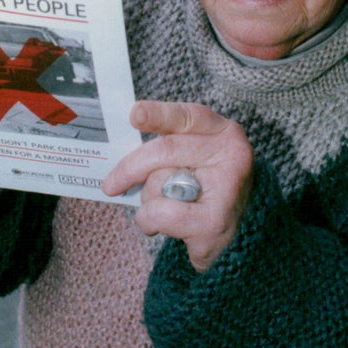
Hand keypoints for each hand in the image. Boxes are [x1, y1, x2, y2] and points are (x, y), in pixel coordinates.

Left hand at [102, 100, 253, 271]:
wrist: (237, 233)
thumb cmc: (207, 189)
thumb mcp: (196, 158)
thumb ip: (170, 147)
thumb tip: (122, 148)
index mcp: (224, 133)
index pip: (188, 117)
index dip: (159, 114)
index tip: (135, 114)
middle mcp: (231, 157)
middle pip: (164, 150)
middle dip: (129, 168)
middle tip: (110, 184)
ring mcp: (226, 192)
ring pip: (158, 184)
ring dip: (147, 199)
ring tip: (166, 206)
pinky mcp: (213, 224)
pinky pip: (159, 214)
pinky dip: (149, 221)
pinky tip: (162, 225)